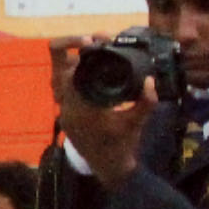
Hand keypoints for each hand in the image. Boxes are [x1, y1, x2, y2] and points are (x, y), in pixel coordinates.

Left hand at [48, 41, 152, 183]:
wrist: (109, 168)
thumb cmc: (122, 146)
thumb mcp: (136, 124)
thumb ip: (146, 103)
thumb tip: (151, 81)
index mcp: (81, 108)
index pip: (71, 72)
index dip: (80, 53)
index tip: (97, 41)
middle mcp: (66, 107)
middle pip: (59, 70)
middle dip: (74, 52)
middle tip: (96, 41)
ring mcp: (63, 110)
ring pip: (58, 78)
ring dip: (71, 63)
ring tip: (93, 53)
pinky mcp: (64, 113)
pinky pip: (62, 89)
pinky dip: (72, 77)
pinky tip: (89, 70)